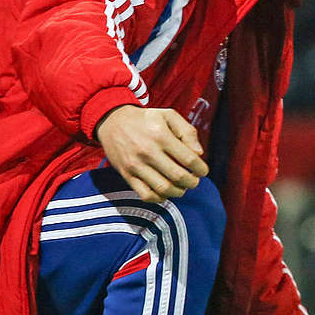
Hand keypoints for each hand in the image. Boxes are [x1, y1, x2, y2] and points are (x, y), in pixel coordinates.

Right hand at [94, 105, 208, 202]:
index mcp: (161, 136)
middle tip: (194, 180)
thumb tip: (199, 153)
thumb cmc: (145, 119)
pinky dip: (160, 198)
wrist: (112, 121)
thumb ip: (187, 132)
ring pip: (164, 189)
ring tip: (181, 187)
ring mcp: (136, 165)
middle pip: (178, 177)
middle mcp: (148, 152)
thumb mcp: (169, 116)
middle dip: (192, 182)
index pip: (189, 159)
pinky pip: (146, 195)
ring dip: (178, 192)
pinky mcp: (127, 175)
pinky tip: (165, 191)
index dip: (201, 169)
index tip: (202, 171)